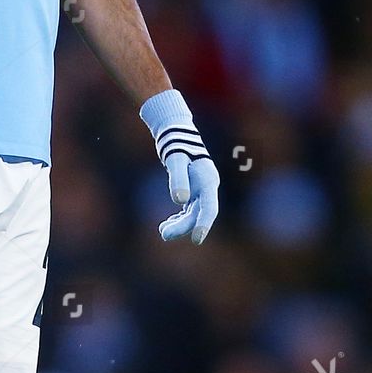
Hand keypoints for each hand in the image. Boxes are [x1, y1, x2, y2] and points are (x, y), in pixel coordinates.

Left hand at [139, 89, 220, 244]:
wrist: (175, 132)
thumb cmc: (176, 144)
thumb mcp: (175, 160)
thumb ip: (177, 178)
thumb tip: (180, 201)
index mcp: (208, 181)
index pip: (209, 208)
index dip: (203, 225)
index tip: (196, 239)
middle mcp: (207, 187)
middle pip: (198, 214)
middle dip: (183, 226)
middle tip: (163, 234)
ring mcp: (201, 189)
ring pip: (192, 214)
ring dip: (179, 224)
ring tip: (162, 231)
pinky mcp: (193, 190)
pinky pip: (188, 210)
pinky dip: (178, 218)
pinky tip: (167, 224)